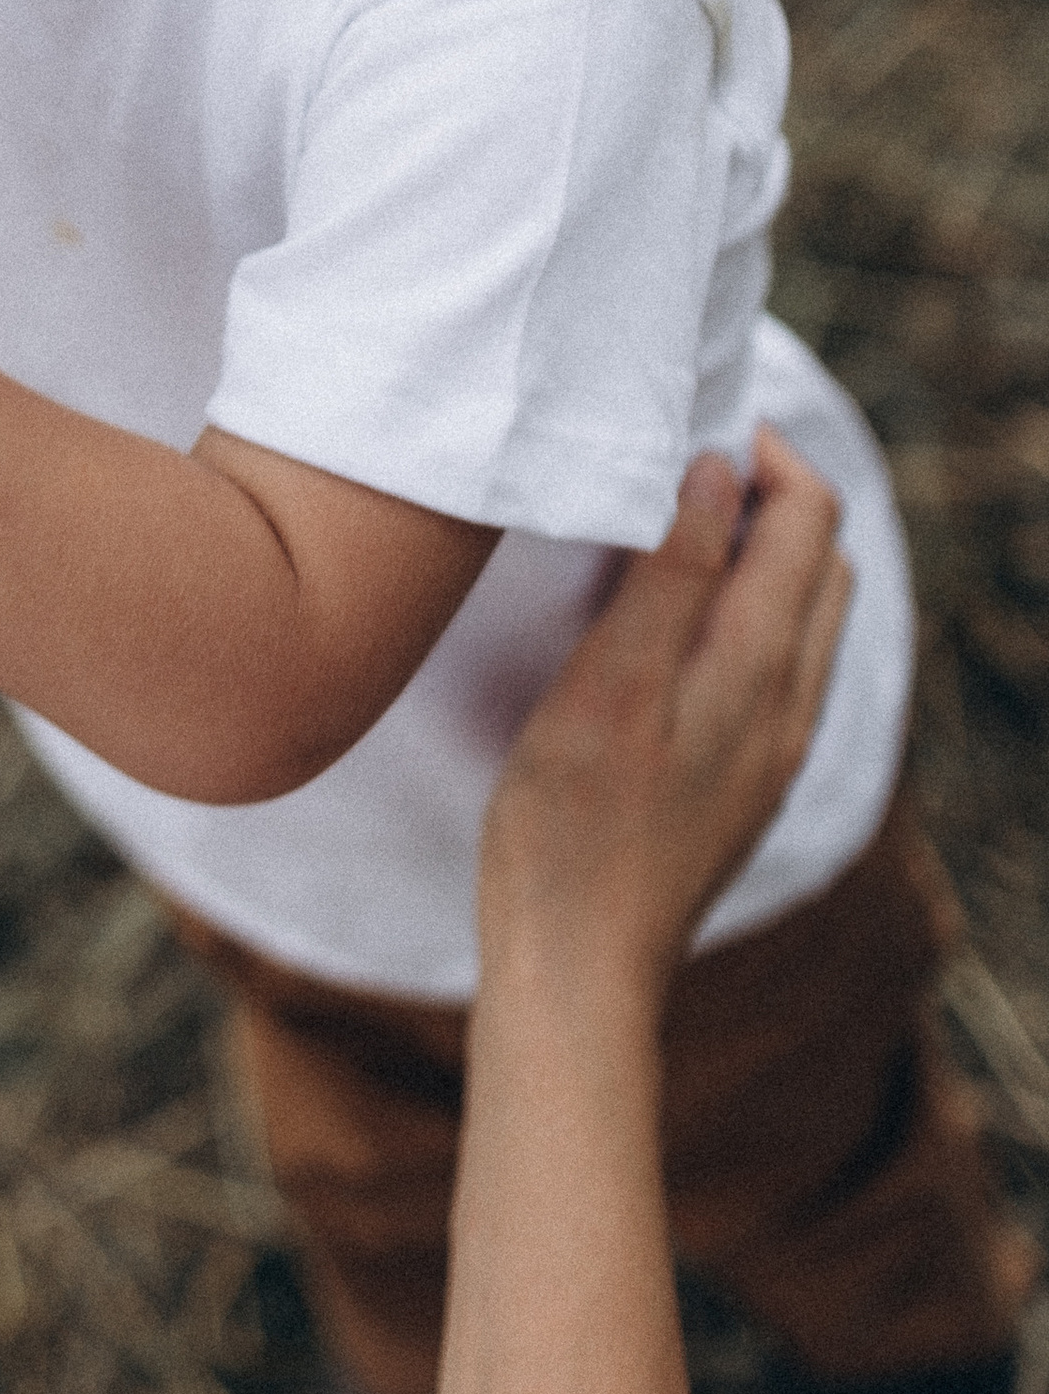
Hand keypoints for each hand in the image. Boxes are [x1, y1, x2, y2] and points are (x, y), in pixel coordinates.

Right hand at [478, 425, 848, 1011]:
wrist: (578, 968)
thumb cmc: (573, 826)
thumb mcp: (609, 683)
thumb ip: (670, 575)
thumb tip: (717, 471)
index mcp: (762, 668)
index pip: (808, 521)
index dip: (764, 456)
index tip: (689, 426)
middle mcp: (788, 706)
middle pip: (820, 564)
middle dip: (769, 496)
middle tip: (677, 463)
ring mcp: (769, 752)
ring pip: (803, 619)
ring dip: (758, 555)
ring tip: (670, 528)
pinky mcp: (741, 784)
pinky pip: (774, 669)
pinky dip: (743, 614)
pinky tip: (673, 627)